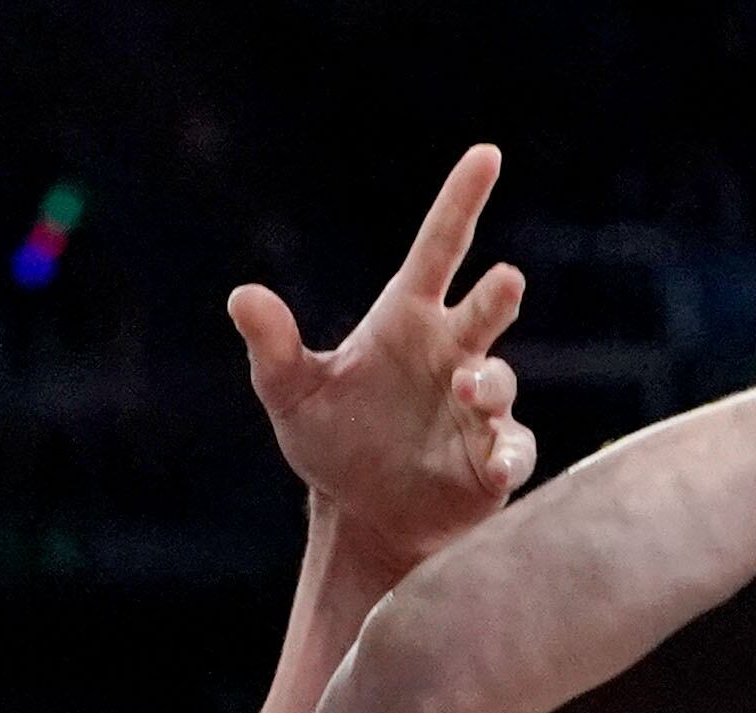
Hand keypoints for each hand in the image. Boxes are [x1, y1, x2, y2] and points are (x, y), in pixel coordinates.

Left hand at [228, 143, 537, 573]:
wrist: (360, 515)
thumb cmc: (330, 442)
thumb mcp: (291, 394)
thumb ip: (272, 347)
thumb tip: (241, 296)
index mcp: (408, 320)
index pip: (440, 248)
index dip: (462, 201)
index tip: (486, 154)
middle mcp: (452, 354)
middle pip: (484, 311)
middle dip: (497, 296)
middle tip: (505, 281)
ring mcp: (479, 408)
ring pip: (499, 381)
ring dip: (490, 383)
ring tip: (469, 387)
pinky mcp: (493, 461)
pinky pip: (514, 451)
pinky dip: (508, 455)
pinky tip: (494, 466)